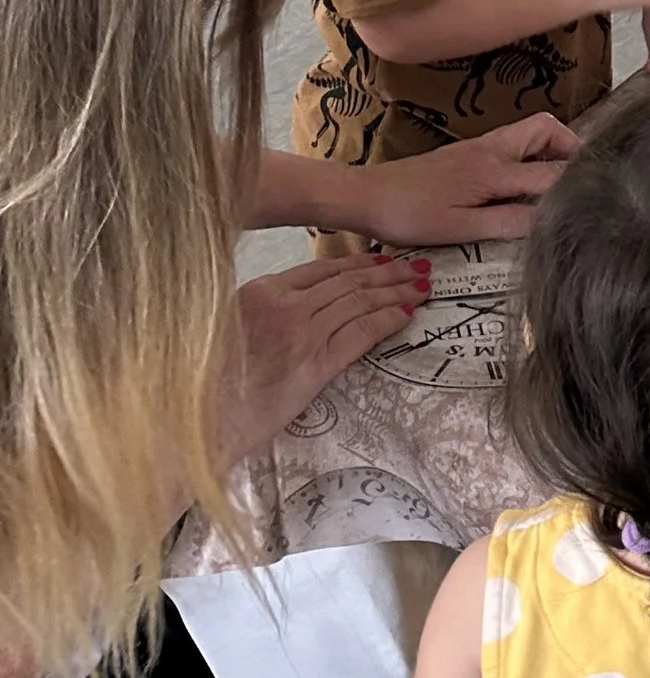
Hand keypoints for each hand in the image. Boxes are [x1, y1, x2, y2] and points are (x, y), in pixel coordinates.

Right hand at [224, 256, 423, 459]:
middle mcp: (285, 306)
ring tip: (420, 287)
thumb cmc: (206, 380)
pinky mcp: (316, 365)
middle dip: (387, 273)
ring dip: (396, 292)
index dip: (358, 263)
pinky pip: (361, 333)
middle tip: (415, 269)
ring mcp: (303, 334)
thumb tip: (286, 311)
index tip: (381, 261)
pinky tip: (405, 314)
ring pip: (360, 303)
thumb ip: (259, 312)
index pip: (321, 269)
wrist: (202, 416)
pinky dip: (387, 320)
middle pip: (348, 282)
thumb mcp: (226, 328)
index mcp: (261, 291)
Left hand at [359, 116, 577, 244]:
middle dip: (570, 147)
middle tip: (580, 177)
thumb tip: (549, 221)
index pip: (551, 172)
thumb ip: (508, 223)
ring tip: (555, 182)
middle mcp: (490, 151)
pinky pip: (510, 144)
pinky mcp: (466, 153)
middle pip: (545, 129)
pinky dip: (528, 155)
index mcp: (493, 170)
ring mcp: (477, 148)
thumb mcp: (460, 228)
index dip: (578, 182)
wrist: (365, 196)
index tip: (599, 194)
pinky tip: (522, 184)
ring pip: (528, 133)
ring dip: (549, 149)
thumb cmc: (408, 215)